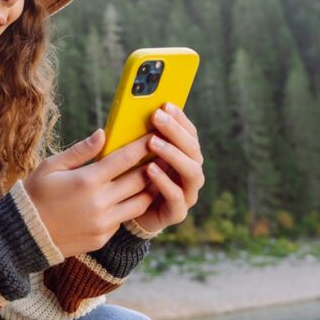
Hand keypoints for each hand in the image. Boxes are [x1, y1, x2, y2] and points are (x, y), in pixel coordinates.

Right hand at [22, 129, 153, 257]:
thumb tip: (102, 134)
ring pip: (140, 202)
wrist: (24, 236)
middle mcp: (100, 202)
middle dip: (155, 164)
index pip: (125, 158)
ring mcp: (103, 222)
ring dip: (151, 188)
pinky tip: (134, 196)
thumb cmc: (35, 194)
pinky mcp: (103, 237)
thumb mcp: (51, 167)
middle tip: (165, 153)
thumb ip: (80, 151)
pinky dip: (131, 206)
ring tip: (157, 175)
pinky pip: (125, 218)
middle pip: (140, 180)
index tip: (154, 135)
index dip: (143, 145)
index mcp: (87, 181)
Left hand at [133, 103, 204, 234]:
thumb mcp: (133, 156)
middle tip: (157, 117)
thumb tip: (130, 112)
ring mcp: (187, 193)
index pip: (189, 133)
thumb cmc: (130, 180)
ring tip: (153, 142)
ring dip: (173, 154)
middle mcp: (190, 173)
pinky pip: (176, 197)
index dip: (180, 119)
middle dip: (176, 131)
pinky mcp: (176, 213)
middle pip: (193, 149)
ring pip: (191, 171)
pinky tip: (150, 169)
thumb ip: (137, 138)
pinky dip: (165, 182)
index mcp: (184, 157)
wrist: (126, 215)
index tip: (165, 104)